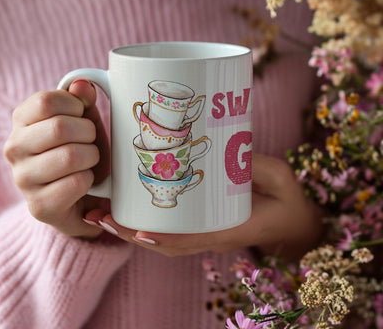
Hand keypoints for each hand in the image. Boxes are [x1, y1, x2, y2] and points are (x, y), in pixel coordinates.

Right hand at [4, 80, 110, 238]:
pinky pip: (77, 182)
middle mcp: (14, 148)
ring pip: (70, 156)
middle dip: (88, 133)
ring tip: (88, 162)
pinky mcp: (39, 206)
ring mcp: (23, 179)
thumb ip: (82, 100)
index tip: (82, 116)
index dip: (76, 106)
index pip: (46, 101)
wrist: (80, 196)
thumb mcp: (83, 120)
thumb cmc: (80, 150)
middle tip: (90, 142)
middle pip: (60, 128)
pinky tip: (84, 181)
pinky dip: (89, 179)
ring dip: (91, 158)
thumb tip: (83, 84)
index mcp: (21, 121)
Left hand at [85, 153, 322, 257]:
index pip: (190, 240)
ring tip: (100, 212)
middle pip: (164, 242)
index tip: (135, 229)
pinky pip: (170, 229)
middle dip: (130, 232)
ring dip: (130, 229)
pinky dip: (146, 224)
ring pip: (162, 238)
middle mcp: (212, 235)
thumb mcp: (278, 178)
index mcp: (230, 229)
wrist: (295, 220)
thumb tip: (227, 149)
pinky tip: (127, 209)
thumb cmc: (288, 200)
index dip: (161, 237)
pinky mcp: (203, 223)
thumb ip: (256, 165)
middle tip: (98, 214)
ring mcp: (205, 231)